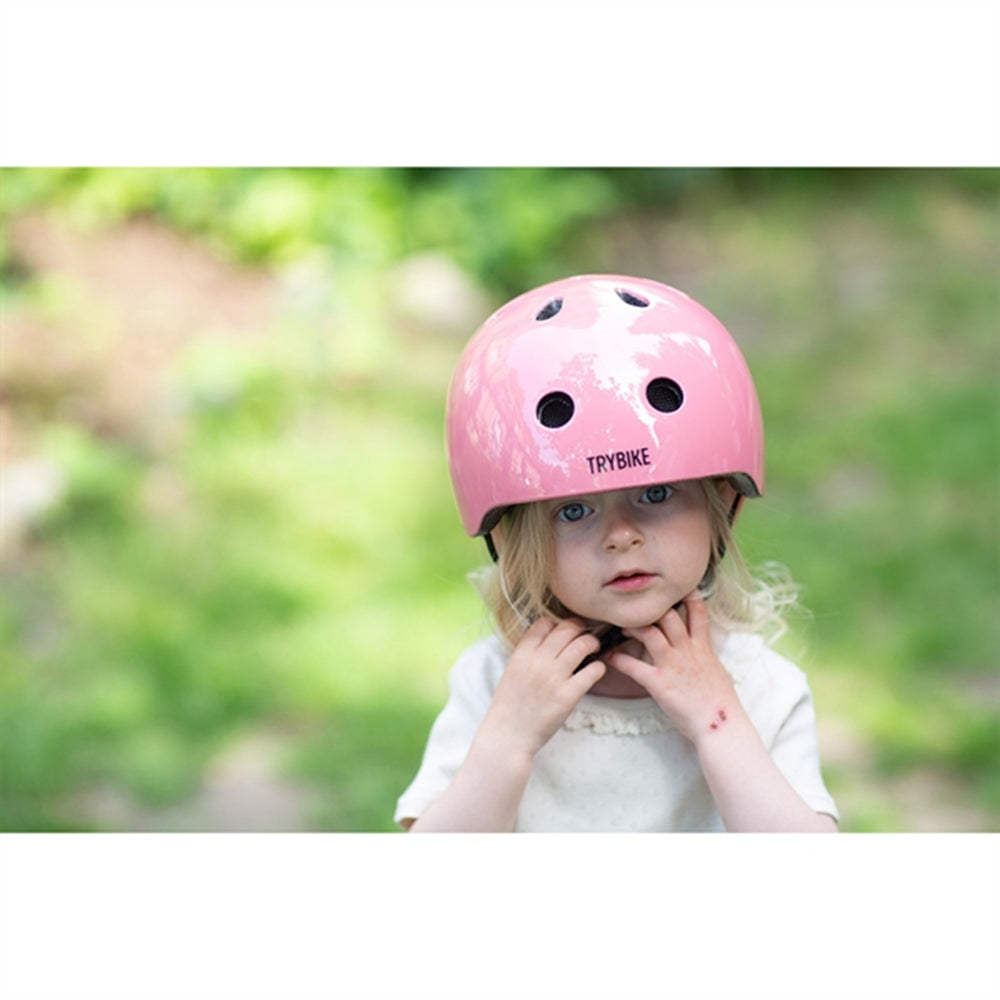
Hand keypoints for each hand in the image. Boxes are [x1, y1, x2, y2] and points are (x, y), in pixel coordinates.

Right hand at [481, 617, 606, 756]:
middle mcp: (538, 661)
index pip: (545, 623)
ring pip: (582, 644)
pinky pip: (592, 671)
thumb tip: (550, 641)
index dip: (558, 624)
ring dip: (592, 642)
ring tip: (595, 647)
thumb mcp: (512, 672)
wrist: (507, 736)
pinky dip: (598, 667)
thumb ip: (528, 654)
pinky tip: (597, 670)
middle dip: (580, 628)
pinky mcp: (568, 696)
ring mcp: (554, 678)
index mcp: (522, 654)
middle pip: (567, 629)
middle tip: (585, 635)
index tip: (565, 631)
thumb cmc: (509, 706)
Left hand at [608, 590, 736, 743]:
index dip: (688, 596)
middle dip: (652, 608)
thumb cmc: (720, 703)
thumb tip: (702, 650)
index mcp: (703, 648)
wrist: (721, 725)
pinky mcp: (660, 683)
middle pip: (669, 616)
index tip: (678, 586)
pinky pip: (635, 666)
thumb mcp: (718, 672)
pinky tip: (609, 657)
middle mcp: (687, 651)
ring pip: (650, 633)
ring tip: (621, 627)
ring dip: (633, 627)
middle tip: (637, 607)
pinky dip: (619, 660)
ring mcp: (673, 665)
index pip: (697, 613)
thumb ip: (706, 656)